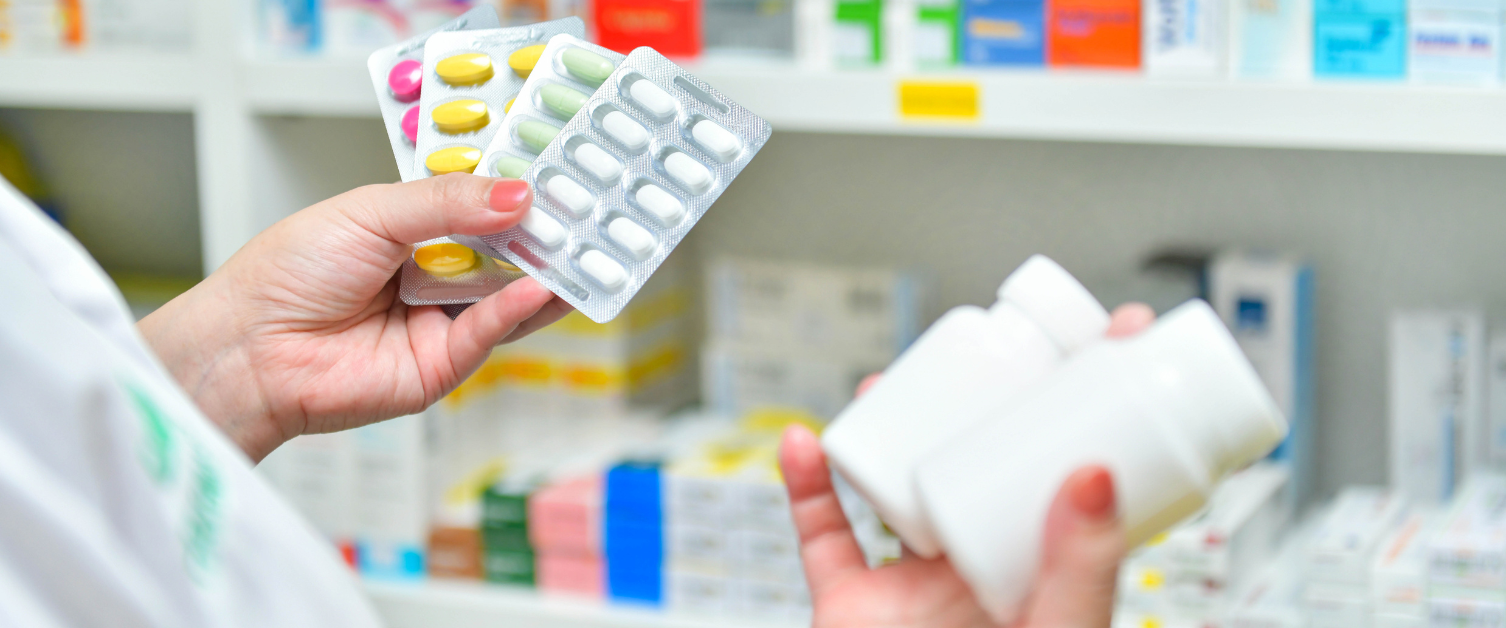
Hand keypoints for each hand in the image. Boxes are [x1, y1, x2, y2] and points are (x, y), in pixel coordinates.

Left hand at [139, 175, 572, 460]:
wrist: (249, 348)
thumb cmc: (287, 275)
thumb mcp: (372, 213)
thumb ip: (446, 202)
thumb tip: (517, 195)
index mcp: (412, 229)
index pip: (481, 204)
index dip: (518, 190)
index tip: (561, 172)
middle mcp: (434, 274)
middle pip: (506, 251)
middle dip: (545, 232)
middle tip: (588, 208)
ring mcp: (441, 321)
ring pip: (509, 295)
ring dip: (547, 272)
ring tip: (582, 247)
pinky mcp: (442, 366)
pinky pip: (489, 333)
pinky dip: (516, 310)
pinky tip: (536, 286)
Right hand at [779, 303, 1156, 627]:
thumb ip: (1082, 570)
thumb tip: (1098, 469)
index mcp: (1044, 581)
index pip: (1081, 474)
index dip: (1099, 404)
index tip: (1119, 337)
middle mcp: (981, 574)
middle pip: (985, 464)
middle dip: (984, 400)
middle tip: (996, 341)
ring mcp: (912, 588)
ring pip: (901, 485)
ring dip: (890, 427)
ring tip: (894, 377)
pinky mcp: (848, 605)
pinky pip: (820, 536)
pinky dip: (803, 487)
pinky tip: (804, 440)